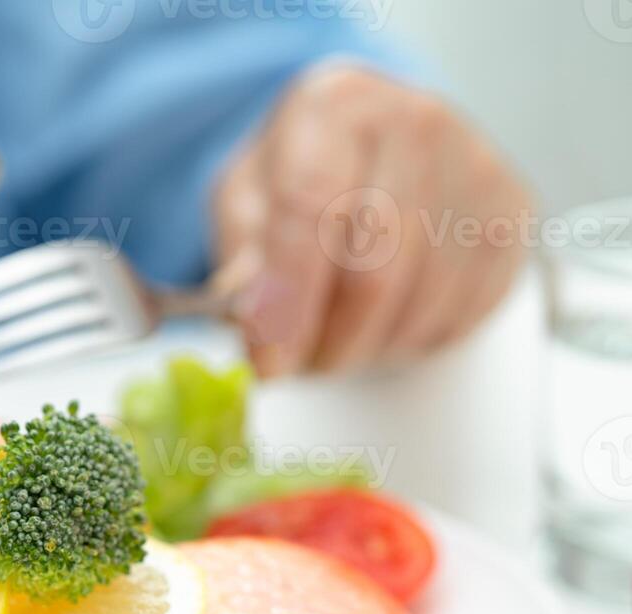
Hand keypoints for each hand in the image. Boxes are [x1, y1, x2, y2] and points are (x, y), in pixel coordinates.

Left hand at [213, 64, 532, 375]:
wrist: (372, 141)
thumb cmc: (301, 171)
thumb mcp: (244, 200)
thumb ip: (242, 260)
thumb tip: (257, 323)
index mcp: (336, 105)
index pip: (310, 210)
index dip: (287, 300)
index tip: (269, 362)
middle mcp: (416, 121)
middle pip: (374, 269)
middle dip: (328, 342)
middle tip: (297, 366)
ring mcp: (476, 166)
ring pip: (421, 302)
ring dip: (369, 348)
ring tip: (333, 342)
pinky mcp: (513, 213)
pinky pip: (464, 312)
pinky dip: (413, 341)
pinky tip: (382, 324)